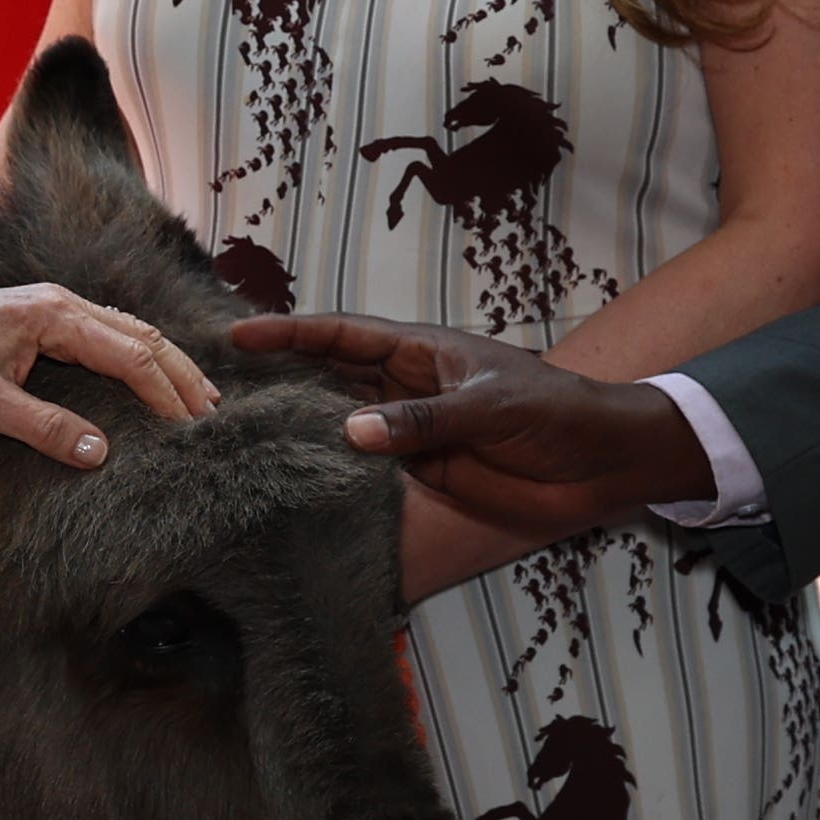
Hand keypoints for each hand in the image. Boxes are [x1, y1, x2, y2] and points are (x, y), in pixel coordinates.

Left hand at [0, 224, 209, 466]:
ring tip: (196, 399)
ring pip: (130, 331)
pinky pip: (108, 333)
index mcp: (55, 318)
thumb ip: (39, 425)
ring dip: (166, 363)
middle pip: (143, 337)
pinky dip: (139, 355)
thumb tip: (99, 452)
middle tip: (213, 416)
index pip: (132, 355)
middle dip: (182, 375)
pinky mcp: (45, 317)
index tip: (191, 429)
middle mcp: (63, 305)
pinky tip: (147, 377)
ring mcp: (55, 307)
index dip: (166, 393)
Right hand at [225, 312, 713, 538]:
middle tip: (217, 390)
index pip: (342, 337)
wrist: (602, 464)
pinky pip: (364, 474)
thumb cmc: (556, 413)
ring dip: (298, 432)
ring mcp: (409, 435)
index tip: (239, 334)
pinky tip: (292, 485)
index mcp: (419, 354)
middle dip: (278, 380)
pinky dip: (331, 477)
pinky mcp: (419, 477)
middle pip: (328, 380)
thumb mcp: (492, 407)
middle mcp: (404, 391)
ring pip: (338, 428)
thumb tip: (352, 431)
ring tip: (238, 440)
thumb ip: (424, 420)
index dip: (291, 334)